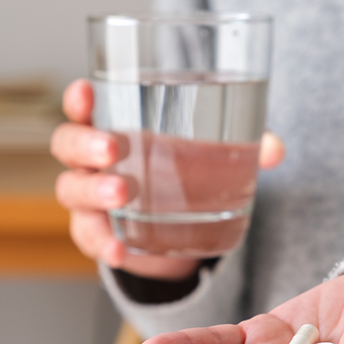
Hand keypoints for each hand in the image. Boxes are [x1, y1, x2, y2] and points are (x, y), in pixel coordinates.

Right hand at [51, 79, 285, 279]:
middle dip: (85, 144)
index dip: (79, 99)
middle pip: (68, 146)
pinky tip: (119, 251)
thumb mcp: (209, 157)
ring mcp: (91, 199)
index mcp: (114, 129)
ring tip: (121, 194)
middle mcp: (94, 162)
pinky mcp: (100, 233)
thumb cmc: (181, 175)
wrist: (171, 228)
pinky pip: (90, 237)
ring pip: (71, 191)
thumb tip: (275, 150)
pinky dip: (102, 243)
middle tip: (113, 149)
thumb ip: (240, 148)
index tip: (87, 92)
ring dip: (93, 192)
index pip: (84, 107)